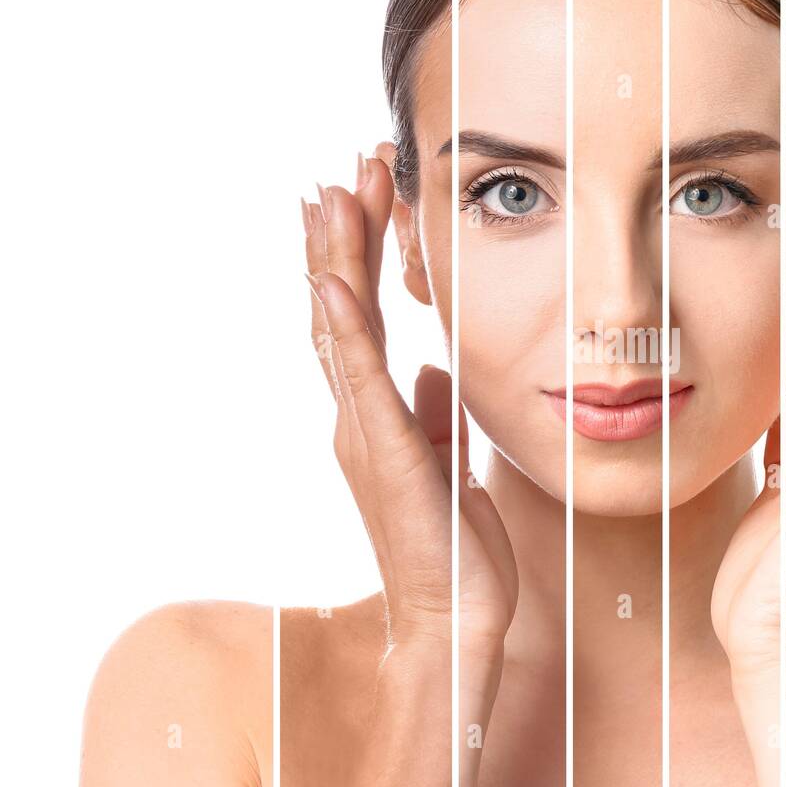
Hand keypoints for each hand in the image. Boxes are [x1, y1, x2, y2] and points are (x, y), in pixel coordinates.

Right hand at [302, 153, 516, 663]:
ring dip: (336, 258)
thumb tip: (434, 371)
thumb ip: (435, 415)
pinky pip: (358, 376)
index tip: (362, 196)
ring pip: (340, 327)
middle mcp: (359, 416)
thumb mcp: (452, 465)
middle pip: (341, 309)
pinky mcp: (383, 450)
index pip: (362, 320)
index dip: (360, 257)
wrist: (454, 618)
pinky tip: (330, 278)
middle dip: (343, 237)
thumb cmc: (456, 550)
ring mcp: (364, 431)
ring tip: (329, 193)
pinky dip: (342, 325)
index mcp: (379, 416)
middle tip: (343, 168)